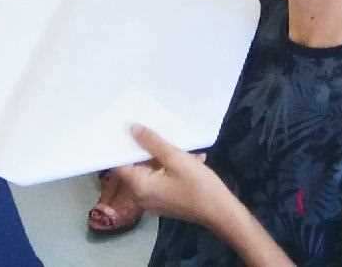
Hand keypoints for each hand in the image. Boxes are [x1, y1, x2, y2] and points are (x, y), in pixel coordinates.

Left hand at [111, 125, 231, 228]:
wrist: (221, 212)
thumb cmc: (197, 185)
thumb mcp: (175, 158)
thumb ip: (152, 142)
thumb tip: (131, 129)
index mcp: (139, 187)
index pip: (120, 164)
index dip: (122, 147)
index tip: (126, 129)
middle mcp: (141, 197)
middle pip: (137, 167)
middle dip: (148, 150)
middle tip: (158, 132)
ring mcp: (154, 201)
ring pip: (152, 172)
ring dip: (165, 158)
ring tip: (184, 148)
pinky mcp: (165, 202)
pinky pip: (161, 181)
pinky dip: (171, 170)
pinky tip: (192, 160)